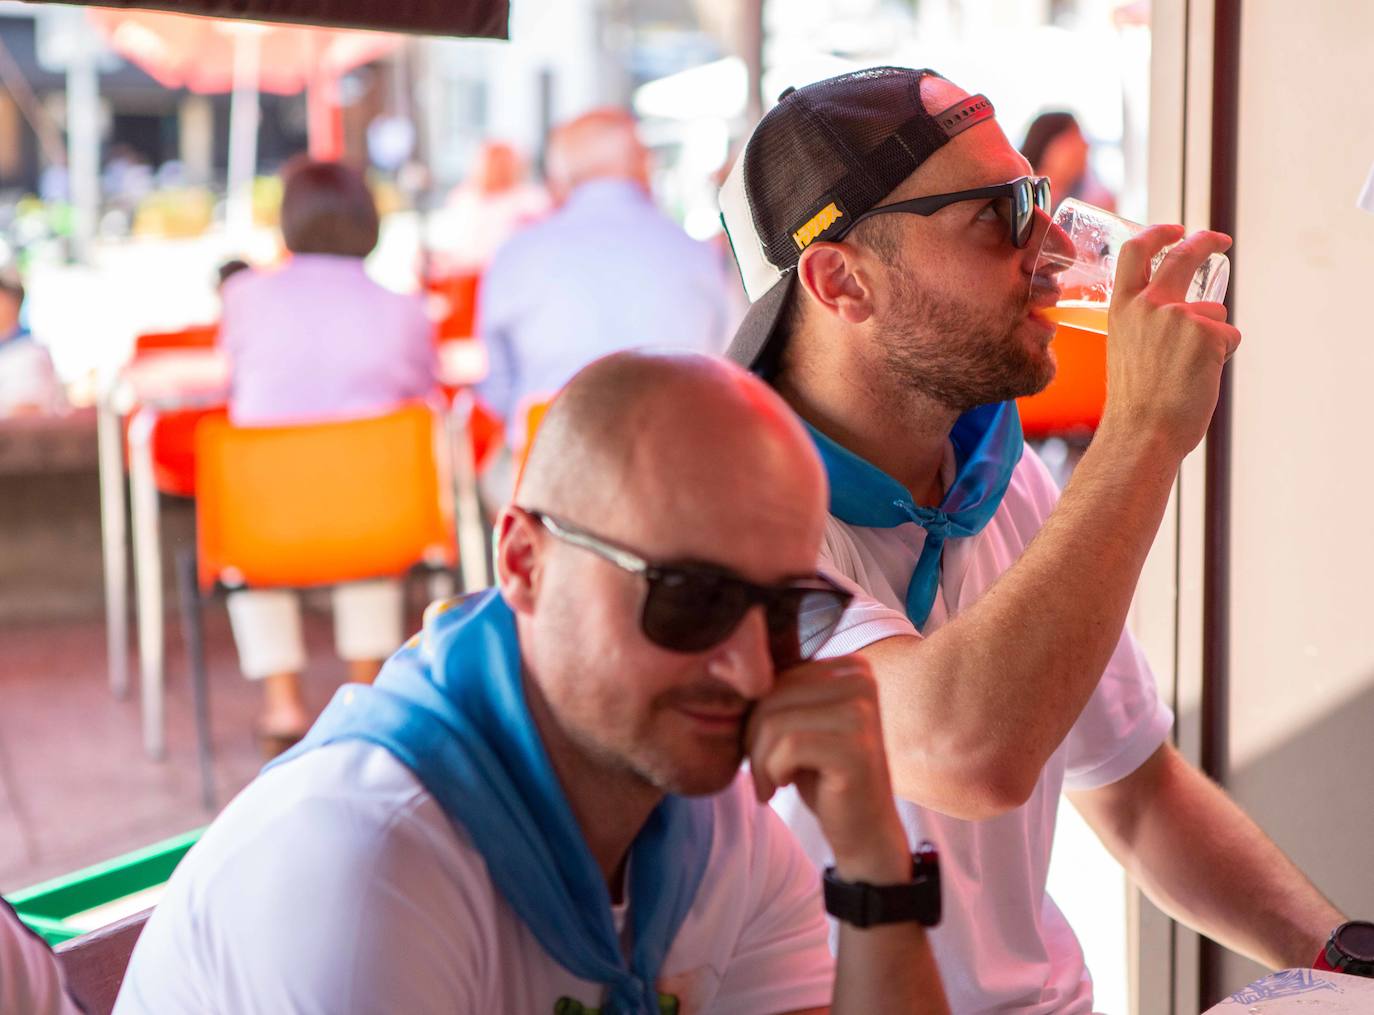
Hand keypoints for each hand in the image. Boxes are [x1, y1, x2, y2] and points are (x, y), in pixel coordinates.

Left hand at [745, 655, 909, 883]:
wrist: (864, 831)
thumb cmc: (824, 776)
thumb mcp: (799, 724)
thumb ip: (778, 693)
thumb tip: (719, 666)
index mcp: (851, 667)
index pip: (775, 675)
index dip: (756, 715)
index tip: (764, 750)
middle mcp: (862, 680)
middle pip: (772, 695)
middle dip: (753, 738)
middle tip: (761, 772)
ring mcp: (863, 712)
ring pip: (774, 721)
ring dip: (760, 760)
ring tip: (769, 782)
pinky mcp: (856, 746)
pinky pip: (788, 746)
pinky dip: (772, 771)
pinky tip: (781, 787)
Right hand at [1100, 225, 1241, 457]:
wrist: (1142, 432)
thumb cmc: (1134, 404)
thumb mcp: (1127, 350)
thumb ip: (1147, 326)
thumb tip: (1187, 316)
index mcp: (1122, 309)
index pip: (1135, 252)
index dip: (1158, 233)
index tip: (1175, 229)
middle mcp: (1148, 304)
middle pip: (1184, 255)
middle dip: (1206, 241)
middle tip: (1220, 240)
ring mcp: (1179, 316)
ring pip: (1214, 312)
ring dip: (1212, 337)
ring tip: (1188, 372)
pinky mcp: (1208, 333)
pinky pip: (1229, 337)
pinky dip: (1222, 357)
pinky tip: (1200, 378)